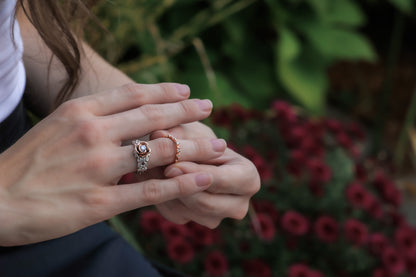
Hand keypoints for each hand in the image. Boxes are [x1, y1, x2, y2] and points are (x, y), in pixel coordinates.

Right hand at [0, 83, 223, 245]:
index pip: (132, 95)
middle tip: (209, 107)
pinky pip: (151, 191)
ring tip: (218, 144)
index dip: (163, 91)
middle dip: (186, 111)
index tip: (185, 90)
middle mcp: (93, 135)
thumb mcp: (55, 126)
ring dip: (194, 147)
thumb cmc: (25, 163)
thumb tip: (128, 115)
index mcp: (80, 113)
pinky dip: (181, 184)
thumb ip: (93, 119)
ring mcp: (99, 168)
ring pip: (159, 153)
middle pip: (152, 117)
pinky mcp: (102, 202)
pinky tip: (203, 179)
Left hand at [151, 122, 260, 227]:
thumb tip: (160, 135)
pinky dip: (164, 199)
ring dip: (169, 192)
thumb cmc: (194, 137)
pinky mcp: (197, 222)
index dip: (195, 174)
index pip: (221, 180)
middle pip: (206, 203)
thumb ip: (177, 136)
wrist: (190, 154)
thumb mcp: (189, 131)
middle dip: (180, 187)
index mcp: (248, 177)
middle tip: (160, 171)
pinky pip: (178, 216)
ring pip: (190, 212)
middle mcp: (240, 203)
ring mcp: (219, 216)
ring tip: (154, 170)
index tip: (171, 165)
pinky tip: (156, 181)